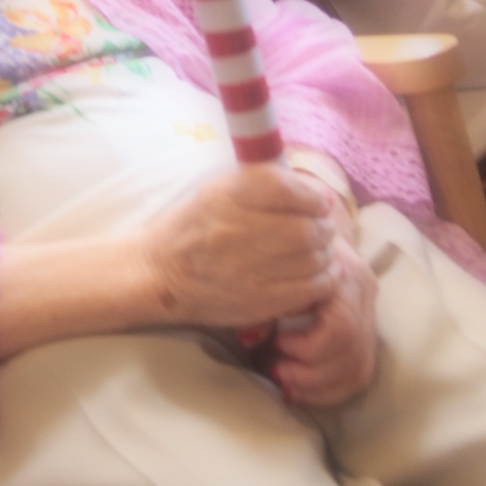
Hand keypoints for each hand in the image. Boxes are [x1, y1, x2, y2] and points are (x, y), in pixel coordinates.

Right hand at [142, 164, 340, 334]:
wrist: (158, 274)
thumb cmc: (193, 227)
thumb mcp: (217, 190)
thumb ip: (261, 184)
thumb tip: (314, 191)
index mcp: (225, 197)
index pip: (285, 188)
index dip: (313, 194)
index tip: (318, 201)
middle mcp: (235, 231)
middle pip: (305, 228)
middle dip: (323, 227)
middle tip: (322, 228)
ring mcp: (246, 270)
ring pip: (312, 259)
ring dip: (326, 253)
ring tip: (320, 250)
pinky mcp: (256, 302)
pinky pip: (309, 290)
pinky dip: (324, 279)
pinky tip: (319, 273)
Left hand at [270, 234, 377, 407]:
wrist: (317, 228)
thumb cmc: (286, 250)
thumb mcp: (270, 268)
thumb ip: (261, 303)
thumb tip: (250, 339)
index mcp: (342, 275)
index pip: (342, 326)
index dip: (310, 347)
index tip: (278, 345)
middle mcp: (364, 295)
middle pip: (352, 351)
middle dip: (313, 374)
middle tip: (278, 373)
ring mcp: (370, 315)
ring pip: (360, 367)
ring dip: (321, 386)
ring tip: (287, 386)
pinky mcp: (368, 333)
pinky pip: (360, 373)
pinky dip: (332, 390)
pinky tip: (302, 391)